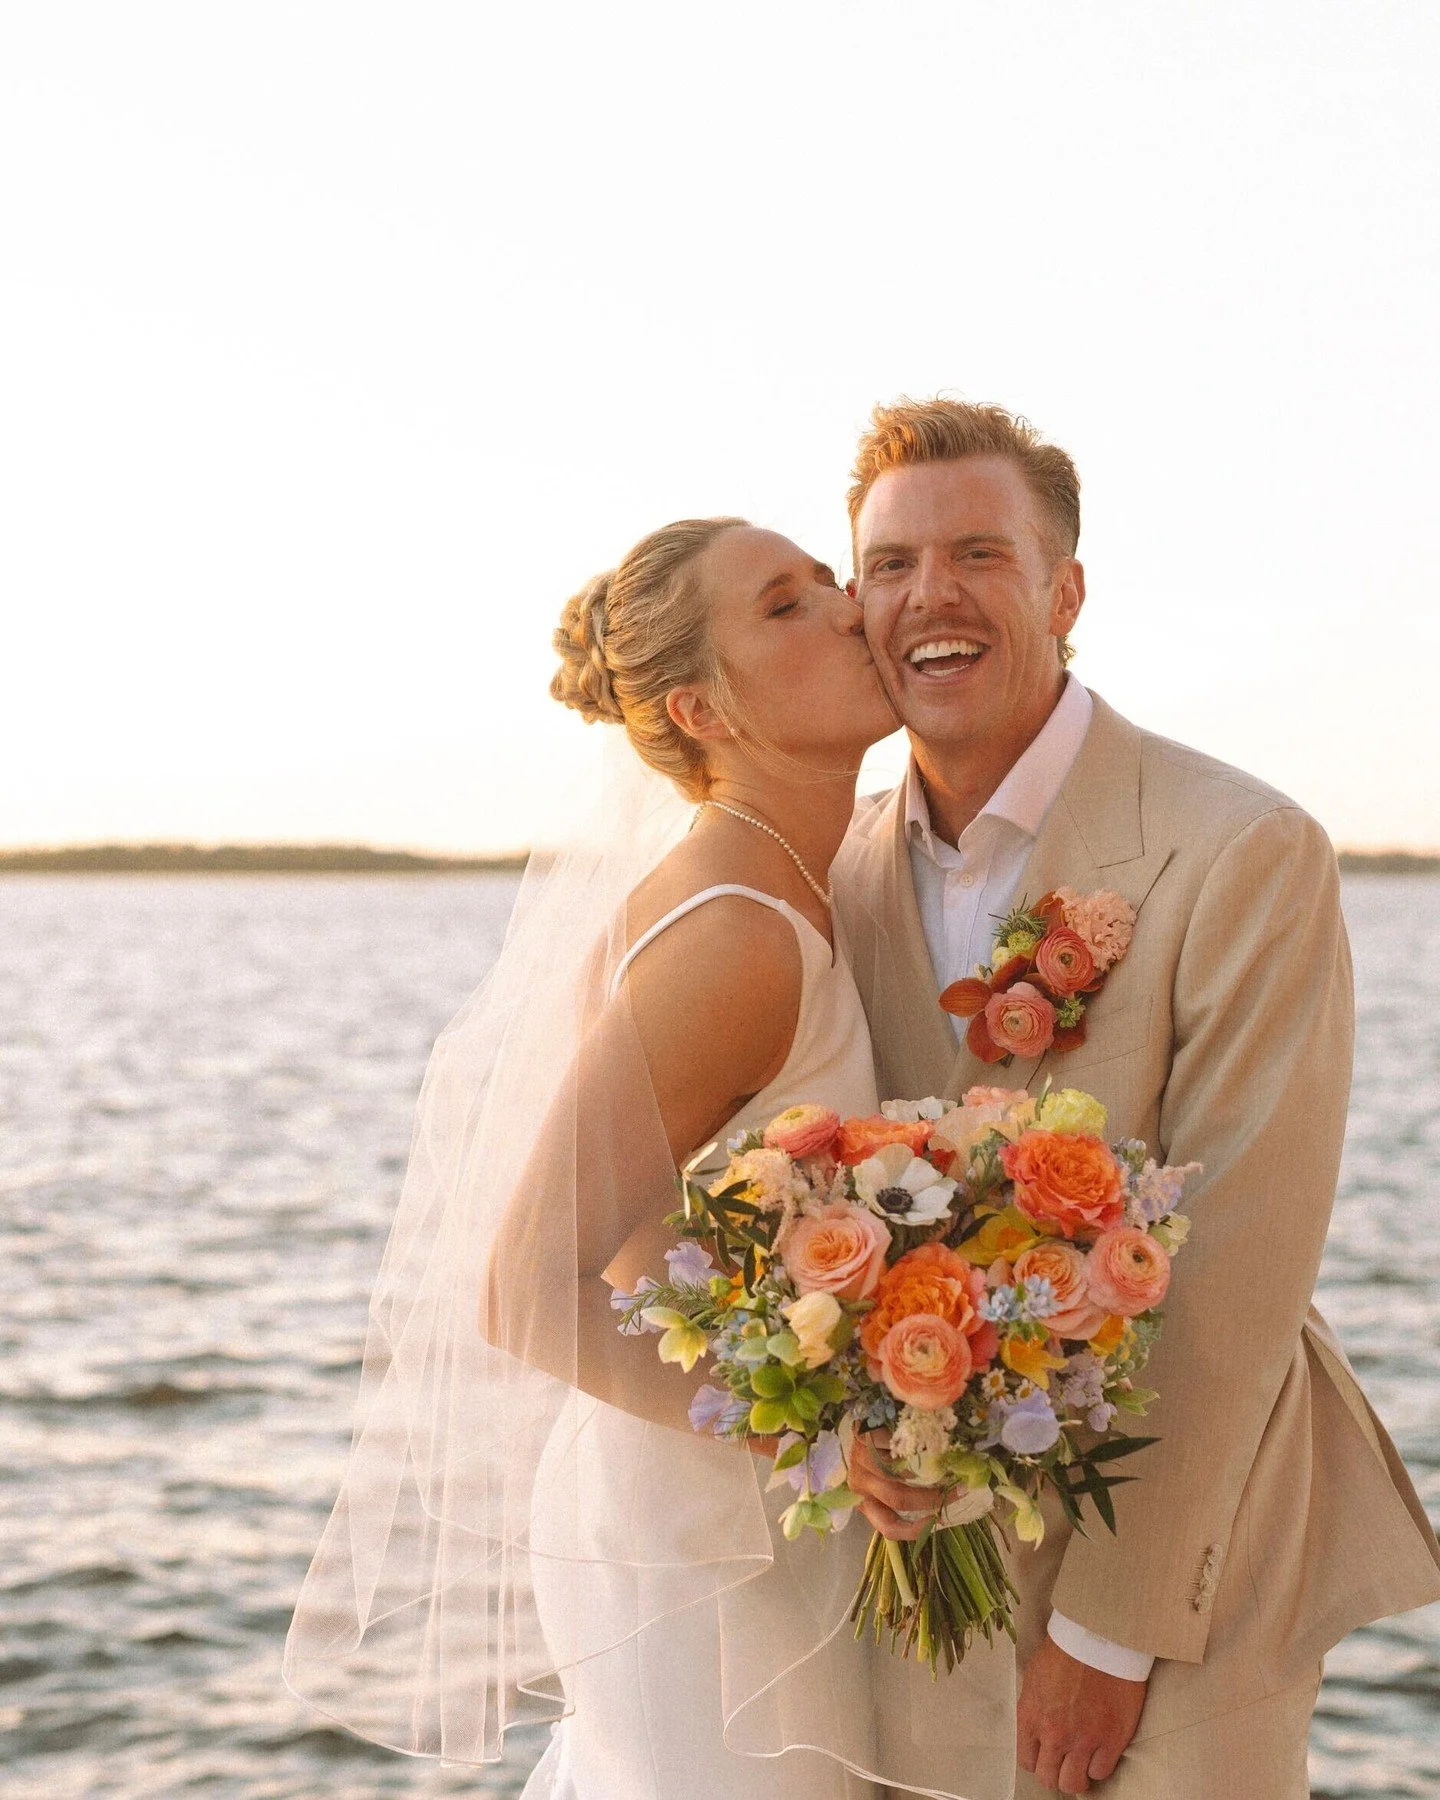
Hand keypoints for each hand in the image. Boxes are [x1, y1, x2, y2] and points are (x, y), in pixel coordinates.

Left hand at [846, 1430, 951, 1540]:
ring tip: (948, 1466)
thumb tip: (943, 1508)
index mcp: (866, 1502)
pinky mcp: (863, 1436)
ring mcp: (860, 1460)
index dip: (916, 1529)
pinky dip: (912, 1444)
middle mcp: (861, 1484)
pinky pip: (892, 1442)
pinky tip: (928, 1442)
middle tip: (958, 1489)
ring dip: (926, 1470)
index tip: (940, 1519)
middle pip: (899, 1499)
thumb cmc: (874, 1459)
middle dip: (933, 1497)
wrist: (855, 1425)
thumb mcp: (884, 1484)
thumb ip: (905, 1495)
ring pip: (896, 1472)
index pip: (889, 1527)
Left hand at [1016, 1637, 1145, 1793]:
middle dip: (1055, 1773)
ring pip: (1075, 1783)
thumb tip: (1034, 1726)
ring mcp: (1084, 1741)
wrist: (1099, 1638)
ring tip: (1082, 1762)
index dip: (1037, 1760)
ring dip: (1077, 1775)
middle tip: (1065, 1762)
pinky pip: (1102, 1772)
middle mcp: (1054, 1735)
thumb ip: (1033, 1708)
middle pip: (1049, 1778)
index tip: (1046, 1755)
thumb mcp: (1034, 1676)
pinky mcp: (1111, 1740)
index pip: (1026, 1761)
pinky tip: (1100, 1750)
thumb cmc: (1065, 1650)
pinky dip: (1100, 1764)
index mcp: (1031, 1717)